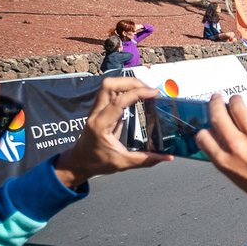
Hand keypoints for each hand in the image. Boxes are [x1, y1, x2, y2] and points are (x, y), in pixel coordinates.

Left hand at [55, 77, 170, 188]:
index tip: (154, 93)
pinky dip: (124, 89)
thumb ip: (146, 160)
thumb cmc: (97, 163)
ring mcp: (96, 110)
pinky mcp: (99, 110)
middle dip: (131, 82)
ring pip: (108, 85)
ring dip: (127, 83)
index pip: (119, 101)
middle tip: (149, 89)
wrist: (78, 163)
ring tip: (144, 90)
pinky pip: (110, 92)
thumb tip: (168, 158)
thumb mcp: (123, 163)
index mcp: (101, 125)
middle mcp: (96, 114)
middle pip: (109, 85)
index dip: (138, 93)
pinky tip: (136, 95)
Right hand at [195, 94, 246, 202]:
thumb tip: (229, 143)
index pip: (204, 137)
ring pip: (237, 106)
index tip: (210, 125)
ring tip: (237, 100)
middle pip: (218, 115)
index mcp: (224, 161)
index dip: (206, 128)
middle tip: (217, 98)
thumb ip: (231, 158)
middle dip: (216, 103)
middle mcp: (235, 145)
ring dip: (236, 100)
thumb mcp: (238, 176)